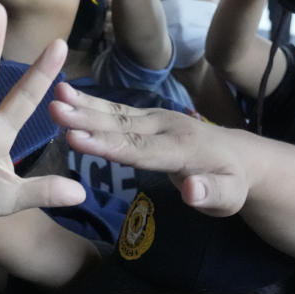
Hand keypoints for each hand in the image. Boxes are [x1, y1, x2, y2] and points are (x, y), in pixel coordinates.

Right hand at [49, 82, 252, 215]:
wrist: (240, 156)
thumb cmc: (231, 183)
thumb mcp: (229, 197)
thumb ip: (210, 194)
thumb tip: (191, 191)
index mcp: (183, 149)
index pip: (140, 149)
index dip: (107, 145)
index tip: (76, 139)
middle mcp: (167, 128)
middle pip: (122, 125)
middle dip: (87, 118)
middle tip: (55, 108)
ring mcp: (157, 119)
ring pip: (117, 113)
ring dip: (85, 105)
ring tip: (55, 96)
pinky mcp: (148, 118)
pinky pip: (118, 111)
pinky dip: (92, 103)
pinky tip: (67, 94)